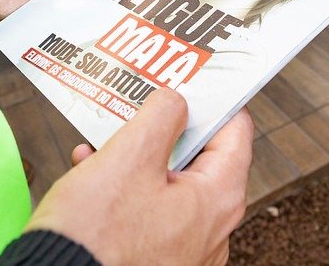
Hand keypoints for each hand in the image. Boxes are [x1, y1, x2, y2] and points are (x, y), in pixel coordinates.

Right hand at [26, 89, 254, 264]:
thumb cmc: (95, 238)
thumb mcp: (129, 157)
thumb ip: (161, 116)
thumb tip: (175, 101)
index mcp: (217, 200)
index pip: (236, 132)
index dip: (214, 101)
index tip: (193, 81)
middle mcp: (210, 228)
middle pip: (200, 157)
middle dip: (163, 130)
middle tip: (142, 106)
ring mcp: (185, 248)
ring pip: (168, 182)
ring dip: (136, 158)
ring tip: (106, 141)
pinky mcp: (155, 258)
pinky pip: (149, 210)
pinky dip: (125, 188)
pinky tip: (92, 171)